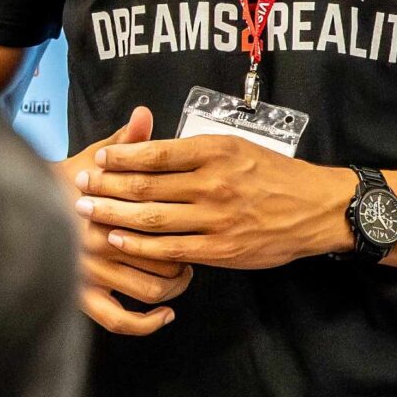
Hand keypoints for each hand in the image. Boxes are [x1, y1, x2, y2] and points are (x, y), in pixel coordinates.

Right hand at [58, 108, 193, 335]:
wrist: (21, 207)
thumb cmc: (61, 184)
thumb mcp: (91, 158)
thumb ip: (123, 142)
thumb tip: (143, 115)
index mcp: (112, 208)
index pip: (165, 222)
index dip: (187, 225)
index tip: (193, 223)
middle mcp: (102, 243)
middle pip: (166, 258)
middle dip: (184, 257)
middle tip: (188, 251)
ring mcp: (92, 273)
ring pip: (151, 290)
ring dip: (172, 287)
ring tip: (177, 276)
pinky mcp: (82, 297)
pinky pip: (120, 321)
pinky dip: (146, 324)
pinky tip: (163, 316)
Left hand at [83, 133, 354, 271]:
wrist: (317, 208)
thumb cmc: (273, 174)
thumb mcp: (236, 146)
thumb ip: (193, 150)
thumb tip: (146, 147)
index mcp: (215, 151)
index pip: (155, 153)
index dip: (120, 156)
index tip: (98, 157)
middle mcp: (213, 183)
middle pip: (146, 185)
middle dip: (106, 185)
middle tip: (79, 183)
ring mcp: (216, 218)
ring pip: (152, 217)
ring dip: (113, 214)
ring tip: (87, 209)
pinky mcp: (220, 249)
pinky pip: (170, 248)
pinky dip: (139, 245)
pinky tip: (117, 240)